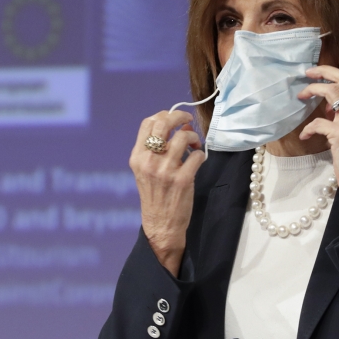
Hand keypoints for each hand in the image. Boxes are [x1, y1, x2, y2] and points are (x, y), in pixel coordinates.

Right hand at [130, 110, 205, 276]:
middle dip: (180, 116)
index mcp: (137, 157)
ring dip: (193, 137)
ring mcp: (165, 171)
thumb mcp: (146, 171)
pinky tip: (197, 160)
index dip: (164, 114)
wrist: (161, 224)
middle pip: (164, 123)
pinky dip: (200, 154)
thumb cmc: (155, 195)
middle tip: (188, 120)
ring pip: (183, 137)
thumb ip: (157, 148)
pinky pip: (197, 156)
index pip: (148, 123)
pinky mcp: (183, 180)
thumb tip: (180, 126)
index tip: (175, 118)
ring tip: (194, 145)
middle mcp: (149, 161)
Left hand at [297, 66, 338, 227]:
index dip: (335, 72)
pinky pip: (317, 122)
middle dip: (323, 71)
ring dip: (312, 90)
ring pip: (331, 92)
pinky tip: (304, 135)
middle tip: (307, 73)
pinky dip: (308, 128)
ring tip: (301, 96)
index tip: (320, 72)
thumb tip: (330, 108)